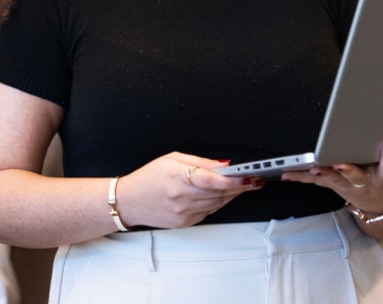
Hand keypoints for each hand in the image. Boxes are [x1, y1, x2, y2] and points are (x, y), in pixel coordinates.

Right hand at [117, 152, 261, 229]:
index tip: (249, 177)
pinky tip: (222, 196)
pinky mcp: (184, 222)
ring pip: (217, 204)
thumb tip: (223, 165)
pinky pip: (208, 212)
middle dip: (239, 187)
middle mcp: (181, 197)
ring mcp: (183, 213)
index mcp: (177, 178)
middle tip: (254, 180)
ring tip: (242, 186)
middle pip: (219, 193)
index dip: (234, 180)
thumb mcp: (170, 160)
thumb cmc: (148, 178)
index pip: (213, 181)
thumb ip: (199, 162)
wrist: (129, 201)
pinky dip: (218, 203)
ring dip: (231, 195)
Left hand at [281, 136, 382, 214]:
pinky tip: (286, 174)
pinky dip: (300, 177)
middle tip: (339, 162)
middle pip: (355, 175)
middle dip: (347, 168)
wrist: (379, 206)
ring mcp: (346, 184)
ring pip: (332, 178)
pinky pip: (315, 181)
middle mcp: (363, 181)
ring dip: (320, 174)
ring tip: (310, 168)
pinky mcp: (332, 184)